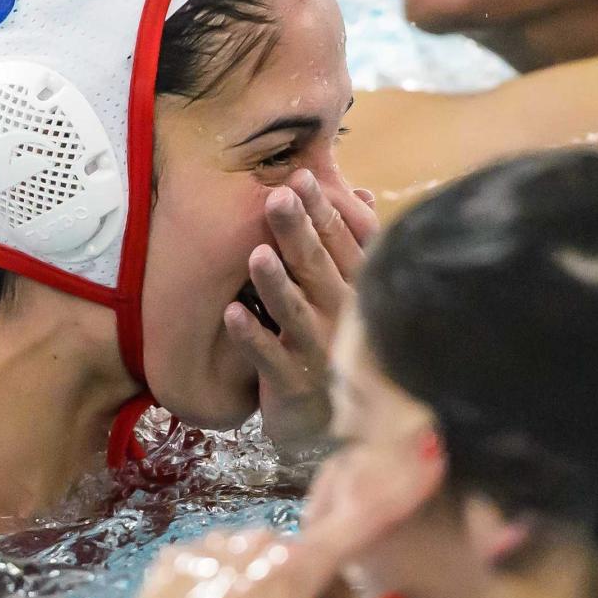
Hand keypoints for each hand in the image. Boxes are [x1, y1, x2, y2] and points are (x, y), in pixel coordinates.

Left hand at [0, 501, 411, 597]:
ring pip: (266, 564)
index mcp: (292, 574)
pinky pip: (224, 566)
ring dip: (270, 597)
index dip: (400, 488)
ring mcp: (212, 544)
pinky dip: (228, 593)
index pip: (360, 523)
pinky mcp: (176, 556)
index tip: (432, 445)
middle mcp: (255, 541)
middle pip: (312, 562)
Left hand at [224, 171, 377, 451]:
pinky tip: (232, 314)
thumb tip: (364, 194)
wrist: (333, 421)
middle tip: (278, 197)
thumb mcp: (350, 293)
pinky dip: (252, 337)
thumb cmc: (339, 342)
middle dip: (298, 232)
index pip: (343, 242)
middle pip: (318, 268)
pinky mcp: (293, 384)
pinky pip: (269, 359)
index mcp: (357, 288)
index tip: (301, 176)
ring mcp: (318, 351)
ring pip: (295, 312)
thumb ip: (353, 246)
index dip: (323, 209)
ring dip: (275, 284)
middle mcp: (343, 317)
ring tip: (256, 255)